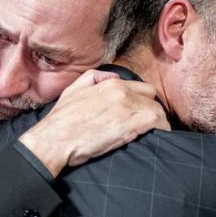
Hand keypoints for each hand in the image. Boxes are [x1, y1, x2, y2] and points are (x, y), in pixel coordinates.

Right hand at [19, 70, 167, 176]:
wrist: (54, 140)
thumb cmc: (61, 120)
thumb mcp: (73, 90)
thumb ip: (94, 78)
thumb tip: (112, 76)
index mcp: (109, 83)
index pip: (139, 88)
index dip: (140, 101)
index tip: (138, 112)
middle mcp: (121, 91)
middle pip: (151, 97)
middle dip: (150, 109)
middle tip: (146, 123)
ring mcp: (128, 107)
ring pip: (156, 110)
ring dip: (156, 121)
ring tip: (152, 132)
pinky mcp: (132, 124)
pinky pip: (158, 122)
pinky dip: (161, 129)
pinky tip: (157, 136)